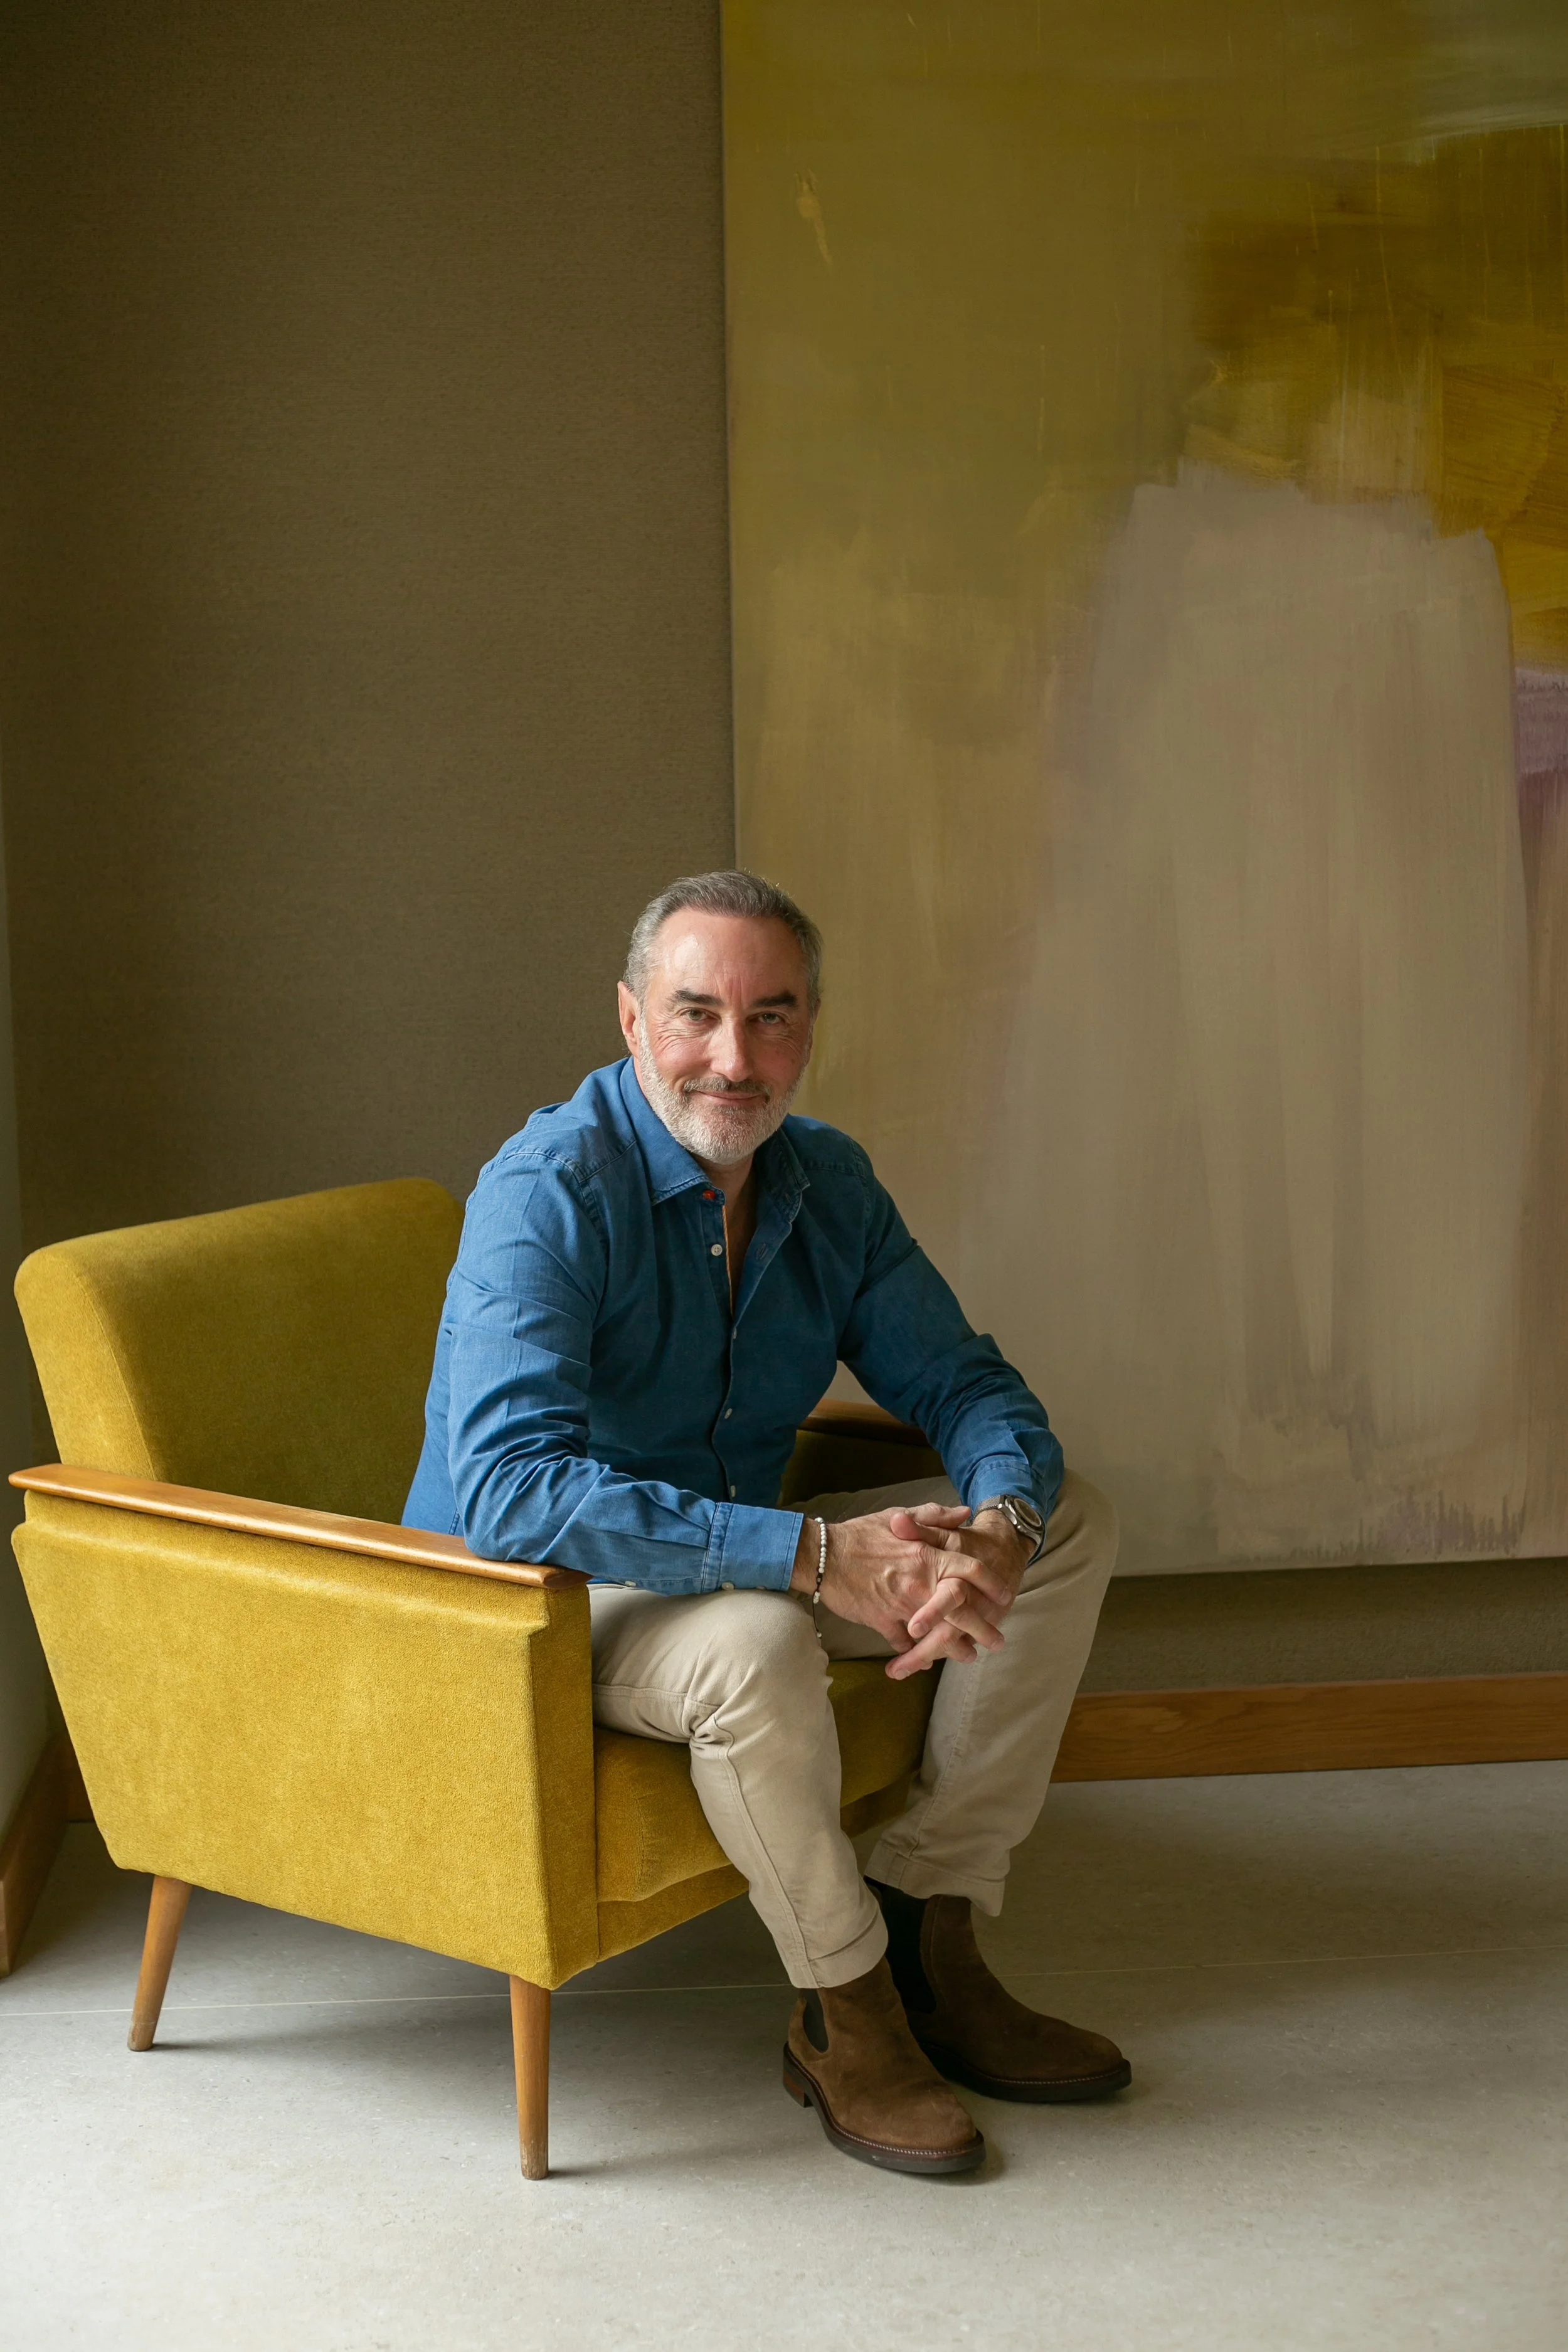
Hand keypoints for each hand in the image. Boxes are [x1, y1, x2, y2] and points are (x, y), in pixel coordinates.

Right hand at [790, 1503, 1012, 1678]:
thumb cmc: (861, 1533)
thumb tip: (965, 1512)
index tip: (1004, 1594)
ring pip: (938, 1633)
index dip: (990, 1583)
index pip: (970, 1569)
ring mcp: (902, 1605)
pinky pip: (904, 1643)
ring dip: (954, 1647)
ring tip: (967, 1655)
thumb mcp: (900, 1515)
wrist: (824, 1555)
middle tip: (997, 1639)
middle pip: (962, 1609)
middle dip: (983, 1627)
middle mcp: (920, 1582)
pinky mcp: (882, 1621)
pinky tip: (922, 1658)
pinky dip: (913, 1652)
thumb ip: (935, 1516)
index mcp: (928, 1554)